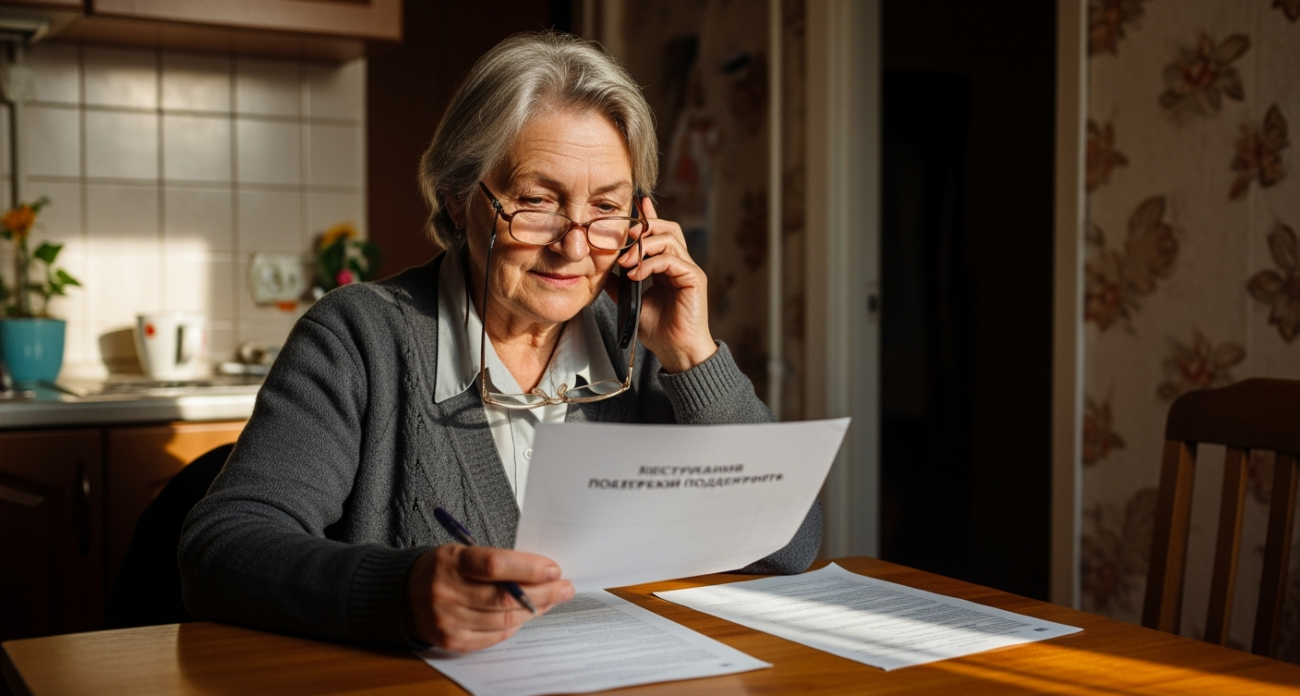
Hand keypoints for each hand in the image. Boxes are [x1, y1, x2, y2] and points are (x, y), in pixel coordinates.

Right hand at [406, 544, 574, 651]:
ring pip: (504, 620)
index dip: (529, 568)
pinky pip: (494, 636)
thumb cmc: (443, 568)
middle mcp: (446, 592)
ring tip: (551, 599)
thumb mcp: (463, 551)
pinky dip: (515, 625)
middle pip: (505, 598)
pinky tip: (527, 614)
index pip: (496, 565)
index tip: (553, 569)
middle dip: (543, 593)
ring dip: (534, 610)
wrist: (404, 594)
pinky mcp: (452, 641)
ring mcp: (448, 620)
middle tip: (564, 587)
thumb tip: (541, 571)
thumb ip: (497, 561)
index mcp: (451, 562)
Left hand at [610, 197, 716, 372]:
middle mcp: (681, 263)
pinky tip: (635, 275)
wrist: (675, 350)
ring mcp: (689, 269)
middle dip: (645, 227)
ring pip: (669, 239)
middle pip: (668, 228)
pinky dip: (650, 264)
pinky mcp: (694, 278)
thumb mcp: (632, 301)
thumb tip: (601, 269)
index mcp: (668, 266)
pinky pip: (671, 259)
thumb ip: (620, 283)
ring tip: (624, 262)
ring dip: (643, 246)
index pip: (660, 233)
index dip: (649, 216)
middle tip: (624, 236)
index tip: (635, 204)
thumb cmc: (658, 330)